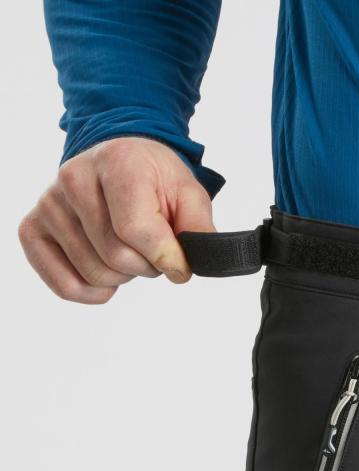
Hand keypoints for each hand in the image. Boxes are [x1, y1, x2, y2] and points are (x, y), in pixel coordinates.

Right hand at [18, 137, 214, 303]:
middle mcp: (74, 178)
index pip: (137, 230)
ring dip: (124, 276)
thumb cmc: (155, 182)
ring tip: (128, 250)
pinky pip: (64, 285)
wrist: (121, 163)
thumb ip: (197, 228)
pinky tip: (108, 274)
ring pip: (96, 274)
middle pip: (117, 257)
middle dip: (147, 266)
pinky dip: (94, 292)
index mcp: (117, 162)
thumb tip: (186, 266)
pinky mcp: (32, 229)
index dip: (166, 257)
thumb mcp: (189, 195)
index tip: (180, 263)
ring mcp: (49, 204)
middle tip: (152, 250)